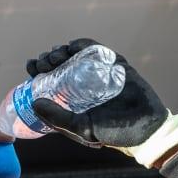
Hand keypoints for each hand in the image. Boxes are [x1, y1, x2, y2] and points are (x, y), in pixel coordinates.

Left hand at [28, 38, 177, 167]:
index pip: (50, 80)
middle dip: (47, 60)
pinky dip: (83, 45)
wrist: (146, 128)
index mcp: (72, 99)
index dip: (38, 71)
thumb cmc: (113, 132)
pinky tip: (72, 46)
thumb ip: (58, 118)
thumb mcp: (81, 128)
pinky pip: (96, 50)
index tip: (31, 66)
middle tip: (42, 62)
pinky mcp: (114, 65)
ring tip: (54, 55)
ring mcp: (98, 73)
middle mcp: (83, 84)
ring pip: (74, 55)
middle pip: (59, 64)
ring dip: (61, 51)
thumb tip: (34, 103)